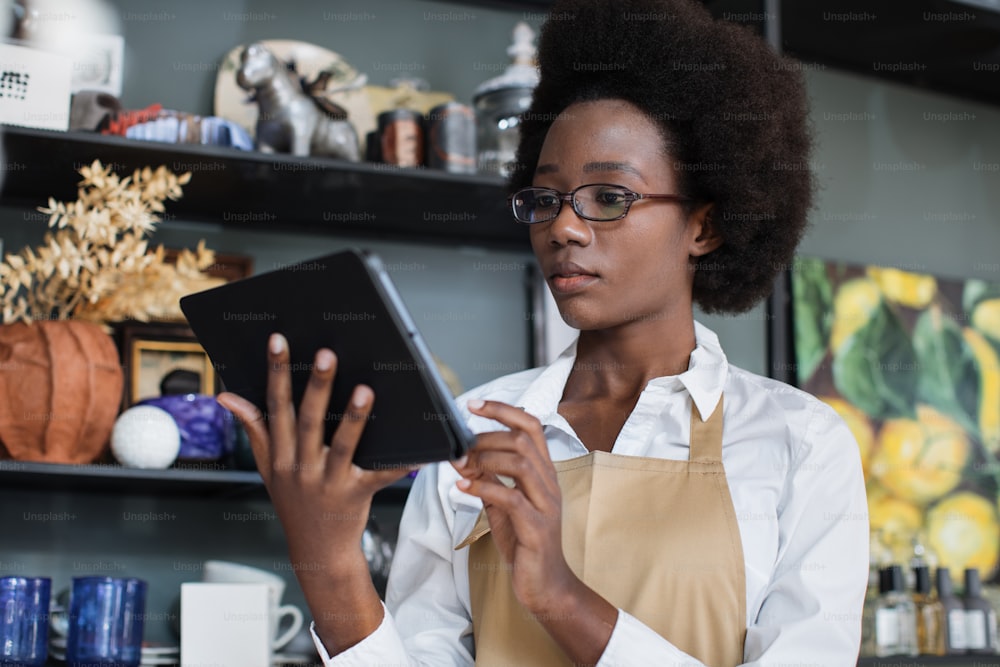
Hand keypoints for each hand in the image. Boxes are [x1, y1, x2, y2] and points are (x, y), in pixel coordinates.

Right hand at [216, 333, 414, 572]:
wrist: (318, 552)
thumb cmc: (295, 502)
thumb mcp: (267, 468)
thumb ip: (253, 429)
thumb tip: (225, 395)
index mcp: (279, 455)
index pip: (275, 407)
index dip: (276, 373)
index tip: (277, 340)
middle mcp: (301, 468)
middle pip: (308, 421)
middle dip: (316, 386)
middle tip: (326, 353)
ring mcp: (328, 483)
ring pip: (343, 445)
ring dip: (353, 417)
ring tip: (365, 389)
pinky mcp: (356, 496)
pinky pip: (380, 476)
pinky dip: (398, 464)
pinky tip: (416, 449)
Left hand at [454, 399, 578, 613]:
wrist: (545, 585)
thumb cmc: (525, 542)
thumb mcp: (503, 505)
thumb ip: (489, 479)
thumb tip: (463, 457)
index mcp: (543, 472)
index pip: (530, 426)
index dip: (503, 409)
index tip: (473, 404)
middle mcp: (549, 482)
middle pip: (523, 439)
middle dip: (486, 436)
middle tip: (461, 447)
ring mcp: (545, 504)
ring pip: (520, 462)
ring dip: (484, 458)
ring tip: (461, 465)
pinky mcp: (536, 527)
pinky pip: (510, 498)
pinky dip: (482, 487)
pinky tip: (463, 487)